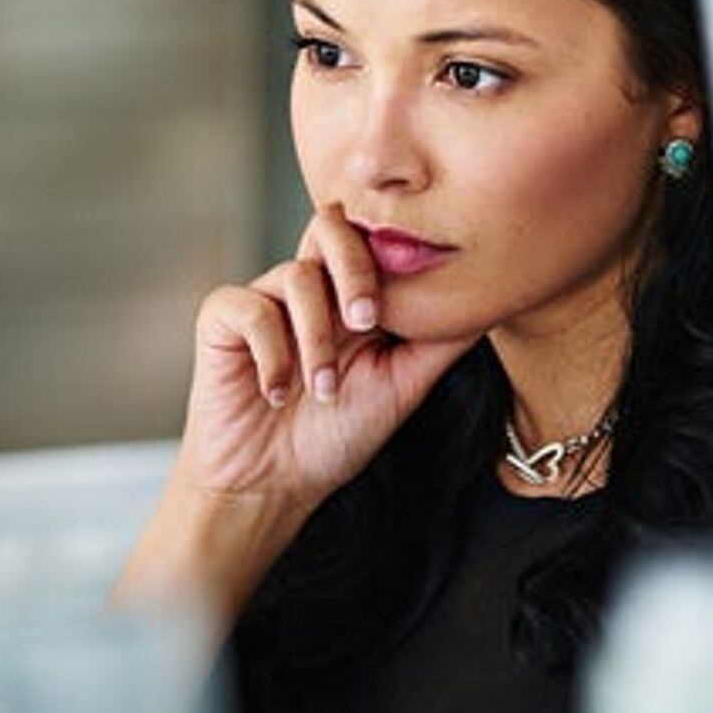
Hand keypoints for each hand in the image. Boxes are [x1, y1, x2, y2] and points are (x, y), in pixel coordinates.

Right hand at [160, 203, 477, 592]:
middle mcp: (311, 288)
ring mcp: (267, 300)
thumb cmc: (336, 436)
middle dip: (355, 268)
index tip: (411, 306)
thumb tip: (489, 301)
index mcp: (353, 296)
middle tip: (367, 322)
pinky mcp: (223, 319)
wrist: (271, 485)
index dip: (395, 256)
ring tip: (322, 389)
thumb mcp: (404, 387)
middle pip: (331, 226)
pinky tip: (275, 393)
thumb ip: (440, 342)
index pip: (375, 240)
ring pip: (296, 275)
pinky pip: (249, 306)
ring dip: (316, 338)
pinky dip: (270, 353)